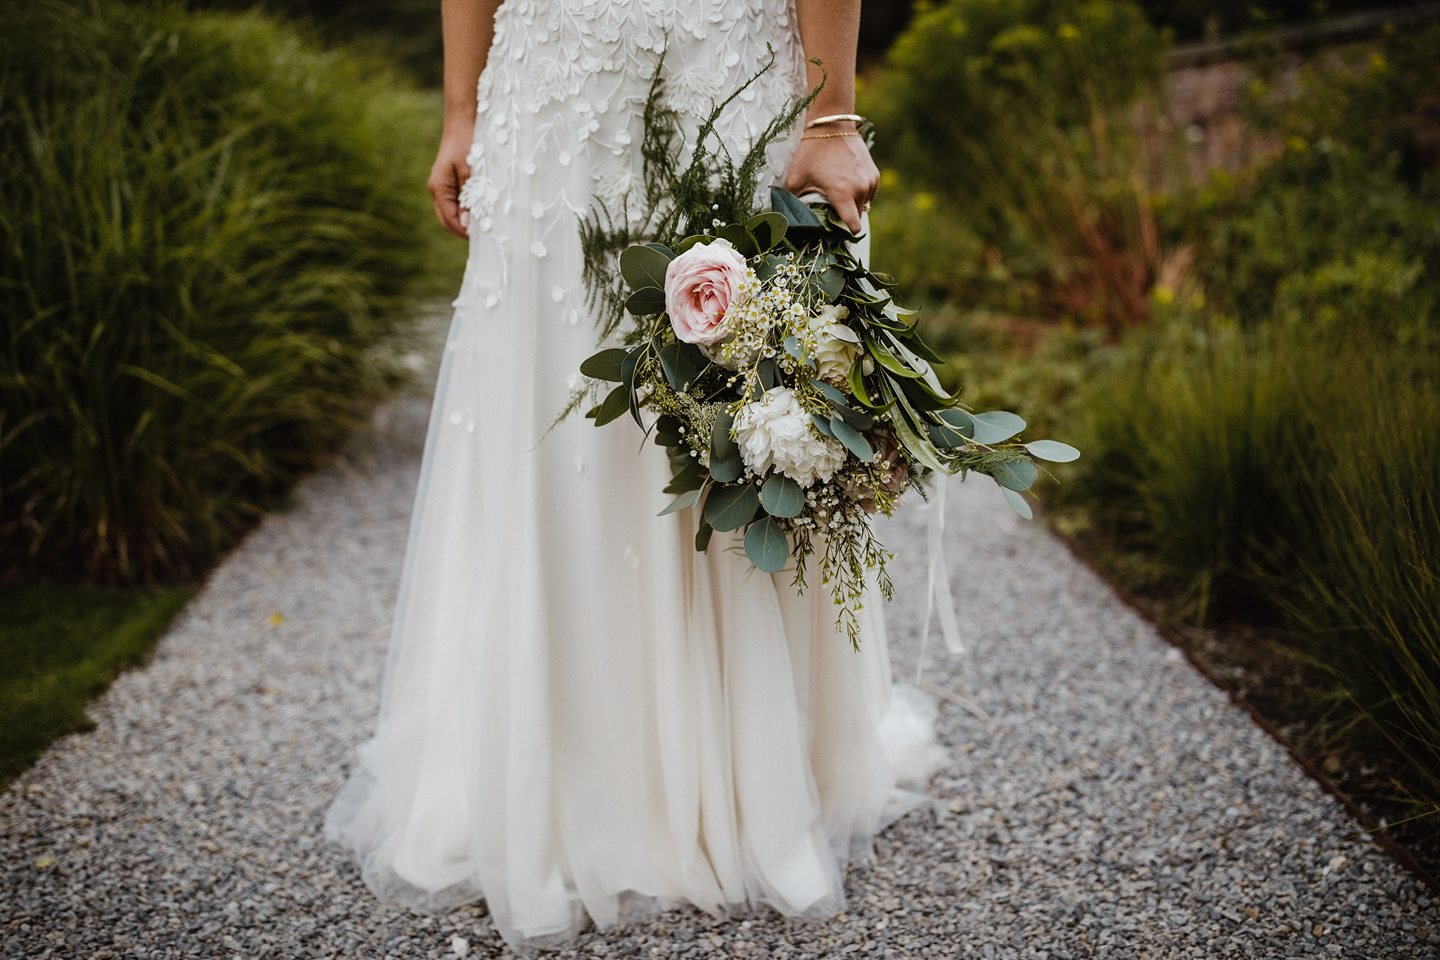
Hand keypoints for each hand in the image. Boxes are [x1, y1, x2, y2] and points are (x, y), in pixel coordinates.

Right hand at [428, 123, 473, 238]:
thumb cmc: (467, 143)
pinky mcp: (449, 182)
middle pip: (447, 220)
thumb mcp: (471, 172)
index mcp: (438, 187)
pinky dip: (466, 210)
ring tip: (484, 225)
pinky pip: (455, 203)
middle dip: (463, 230)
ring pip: (451, 213)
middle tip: (484, 235)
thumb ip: (469, 198)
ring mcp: (441, 186)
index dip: (464, 232)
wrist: (463, 121)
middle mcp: (436, 189)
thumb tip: (466, 223)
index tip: (482, 238)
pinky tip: (480, 210)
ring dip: (465, 221)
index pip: (449, 220)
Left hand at [782, 133, 878, 233]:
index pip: (853, 227)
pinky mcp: (874, 174)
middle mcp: (860, 190)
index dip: (844, 233)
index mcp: (843, 194)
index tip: (836, 232)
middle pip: (856, 217)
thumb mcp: (795, 179)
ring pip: (864, 205)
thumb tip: (784, 222)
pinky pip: (869, 193)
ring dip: (853, 205)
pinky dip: (860, 194)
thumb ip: (791, 203)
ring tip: (838, 194)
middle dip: (845, 217)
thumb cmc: (811, 152)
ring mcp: (870, 181)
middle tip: (831, 210)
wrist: (832, 125)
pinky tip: (847, 184)